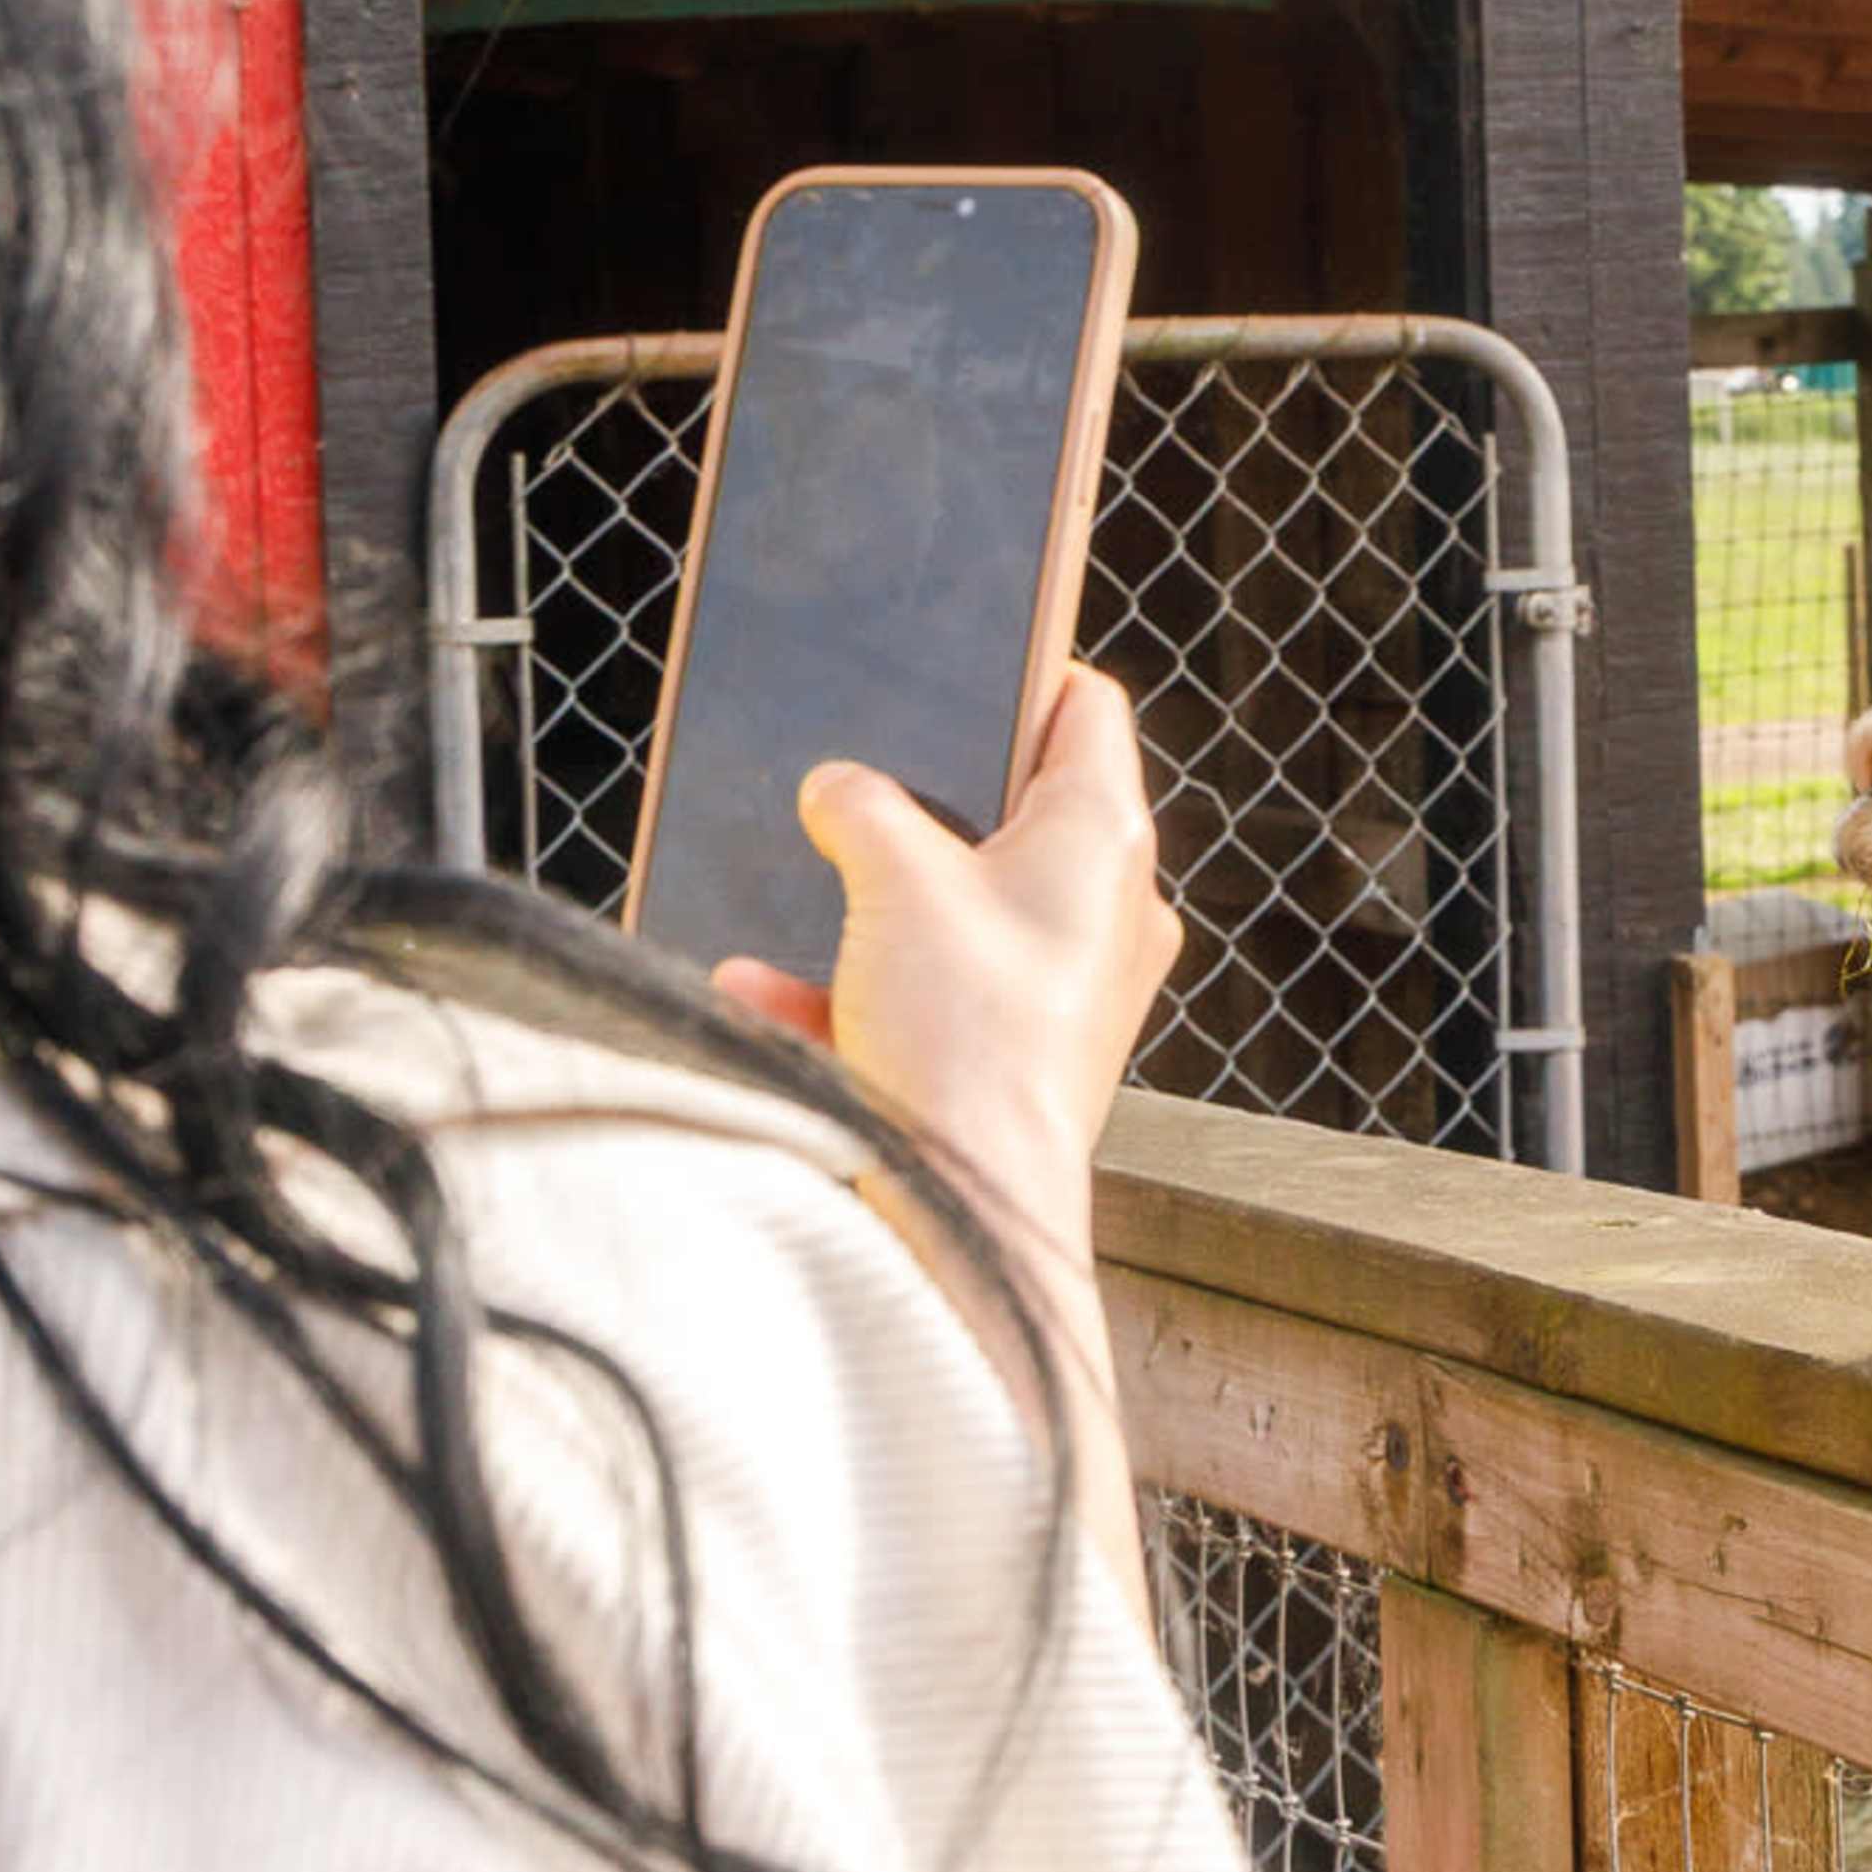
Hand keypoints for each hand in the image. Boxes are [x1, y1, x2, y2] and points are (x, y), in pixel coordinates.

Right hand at [714, 662, 1178, 1263]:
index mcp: (1104, 835)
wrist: (967, 1207)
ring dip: (867, 910)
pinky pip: (932, 997)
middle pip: (1016, 812)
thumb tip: (839, 787)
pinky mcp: (1022, 1053)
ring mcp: (1070, 985)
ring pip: (959, 911)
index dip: (1022, 671)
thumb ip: (860, 807)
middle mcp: (1108, 906)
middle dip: (919, 805)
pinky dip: (855, 991)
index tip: (958, 664)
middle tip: (854, 786)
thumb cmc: (965, 1034)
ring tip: (794, 904)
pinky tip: (763, 992)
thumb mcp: (892, 879)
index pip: (1087, 709)